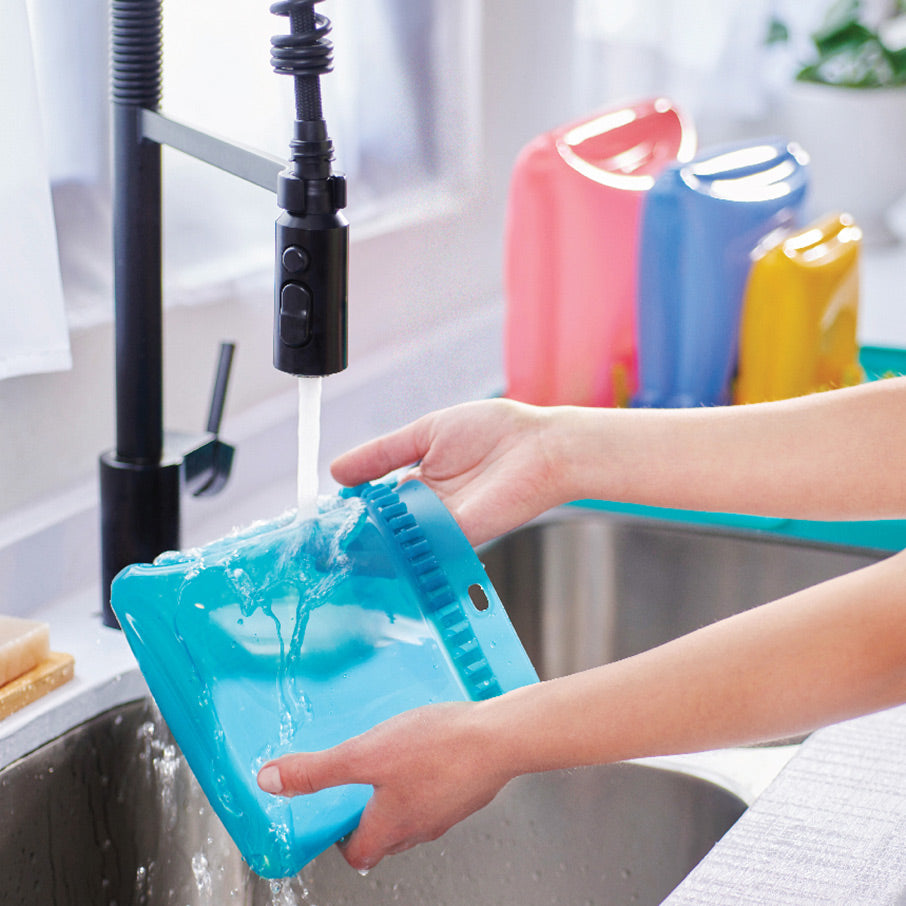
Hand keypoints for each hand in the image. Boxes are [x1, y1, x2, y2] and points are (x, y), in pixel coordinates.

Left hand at [257, 701, 512, 870]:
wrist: (499, 737)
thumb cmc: (437, 749)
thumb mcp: (364, 755)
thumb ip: (318, 771)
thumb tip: (271, 781)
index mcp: (390, 826)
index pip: (358, 855)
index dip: (341, 840)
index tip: (332, 818)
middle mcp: (420, 826)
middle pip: (386, 837)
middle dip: (368, 818)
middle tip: (357, 789)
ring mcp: (448, 810)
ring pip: (415, 815)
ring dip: (398, 796)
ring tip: (390, 763)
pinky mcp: (468, 790)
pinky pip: (439, 793)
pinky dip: (427, 779)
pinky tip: (427, 750)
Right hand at [330, 399, 563, 545]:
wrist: (541, 445)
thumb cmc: (494, 431)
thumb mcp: (425, 433)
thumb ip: (382, 453)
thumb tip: (336, 471)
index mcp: (420, 483)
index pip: (376, 503)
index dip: (350, 510)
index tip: (322, 517)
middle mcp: (428, 510)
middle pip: (382, 527)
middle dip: (353, 534)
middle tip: (320, 543)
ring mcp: (443, 526)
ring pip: (396, 541)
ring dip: (368, 543)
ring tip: (335, 546)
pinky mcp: (459, 537)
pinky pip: (420, 546)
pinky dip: (395, 547)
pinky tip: (367, 544)